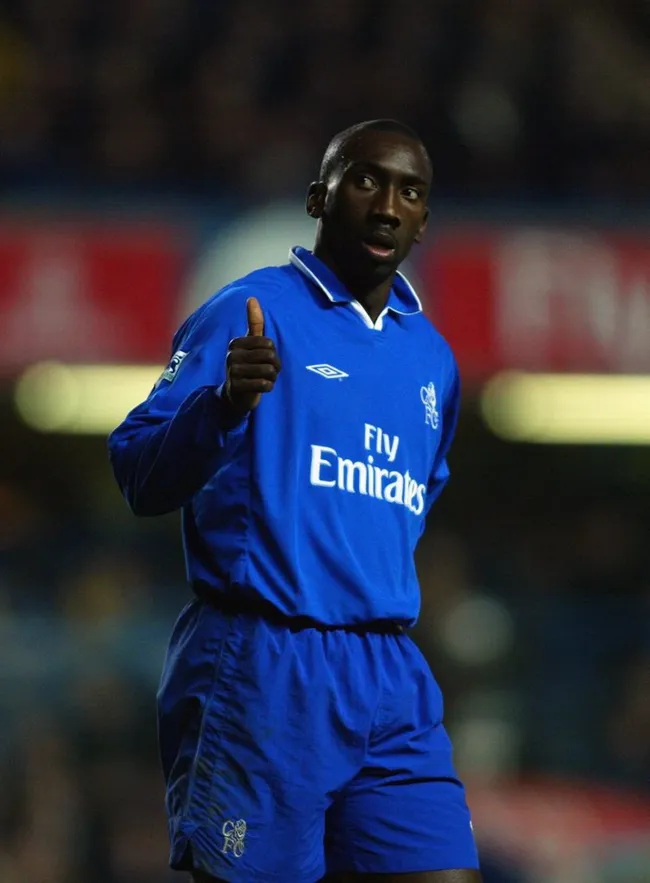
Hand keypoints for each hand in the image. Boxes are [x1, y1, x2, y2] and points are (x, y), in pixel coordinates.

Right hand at [224, 298, 280, 414]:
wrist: (235, 395)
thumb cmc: (247, 366)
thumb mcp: (250, 344)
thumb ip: (254, 322)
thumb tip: (252, 298)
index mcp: (236, 343)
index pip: (268, 343)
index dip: (273, 353)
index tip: (266, 359)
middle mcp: (231, 355)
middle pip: (270, 356)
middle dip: (275, 366)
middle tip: (269, 372)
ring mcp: (233, 372)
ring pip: (268, 371)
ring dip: (272, 377)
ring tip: (266, 379)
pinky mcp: (236, 387)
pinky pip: (264, 384)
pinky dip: (268, 387)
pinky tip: (262, 387)